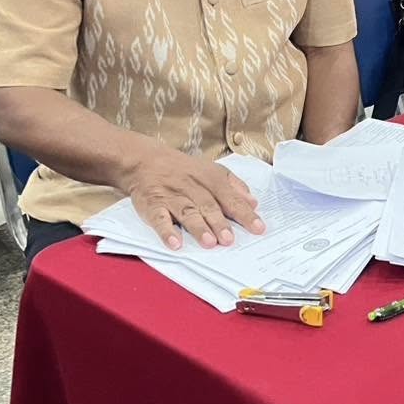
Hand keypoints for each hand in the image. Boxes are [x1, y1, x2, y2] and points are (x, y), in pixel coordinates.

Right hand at [125, 153, 265, 249]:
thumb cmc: (183, 169)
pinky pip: (159, 218)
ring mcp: (171, 196)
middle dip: (220, 223)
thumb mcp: (212, 170)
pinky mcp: (152, 204)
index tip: (258, 228)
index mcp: (210, 178)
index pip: (231, 198)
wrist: (144, 160)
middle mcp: (192, 186)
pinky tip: (175, 243)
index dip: (245, 214)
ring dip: (198, 228)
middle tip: (230, 240)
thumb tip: (253, 202)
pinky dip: (166, 231)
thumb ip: (234, 186)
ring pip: (187, 212)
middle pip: (208, 206)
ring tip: (209, 243)